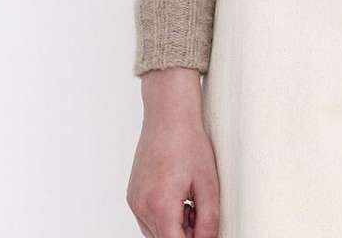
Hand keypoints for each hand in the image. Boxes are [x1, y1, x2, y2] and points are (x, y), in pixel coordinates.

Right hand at [126, 67, 219, 237]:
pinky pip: (148, 218)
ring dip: (174, 226)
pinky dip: (163, 216)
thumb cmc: (189, 142)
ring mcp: (134, 201)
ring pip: (155, 232)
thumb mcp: (208, 184)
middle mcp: (142, 206)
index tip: (204, 233)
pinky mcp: (132, 195)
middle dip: (185, 234)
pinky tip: (178, 195)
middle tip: (201, 212)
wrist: (169, 115)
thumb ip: (209, 220)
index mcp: (161, 205)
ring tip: (190, 199)